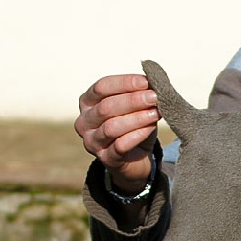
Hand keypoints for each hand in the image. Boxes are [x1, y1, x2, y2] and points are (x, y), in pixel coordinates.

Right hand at [74, 74, 159, 193]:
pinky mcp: (105, 158)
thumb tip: (154, 82)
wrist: (136, 159)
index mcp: (88, 102)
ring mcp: (92, 141)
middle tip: (154, 97)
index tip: (146, 82)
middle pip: (106, 106)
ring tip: (155, 113)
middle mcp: (85, 121)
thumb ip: (141, 94)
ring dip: (137, 118)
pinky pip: (120, 145)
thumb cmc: (134, 126)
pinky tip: (150, 129)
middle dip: (133, 100)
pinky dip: (136, 135)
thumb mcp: (137, 107)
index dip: (125, 83)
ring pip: (112, 127)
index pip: (102, 87)